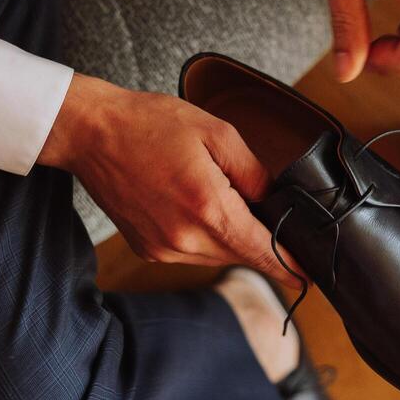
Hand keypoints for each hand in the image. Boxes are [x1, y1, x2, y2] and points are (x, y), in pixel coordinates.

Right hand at [38, 74, 297, 287]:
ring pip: (217, 255)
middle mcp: (184, 239)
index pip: (261, 251)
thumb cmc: (150, 124)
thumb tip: (276, 202)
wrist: (91, 133)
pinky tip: (193, 204)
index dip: (290, 265)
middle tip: (268, 214)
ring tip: (219, 197)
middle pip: (241, 255)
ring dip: (229, 236)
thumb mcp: (216, 133)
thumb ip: (253, 173)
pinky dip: (203, 235)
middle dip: (259, 241)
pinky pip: (191, 252)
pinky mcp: (148, 249)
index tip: (309, 275)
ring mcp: (163, 249)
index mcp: (206, 207)